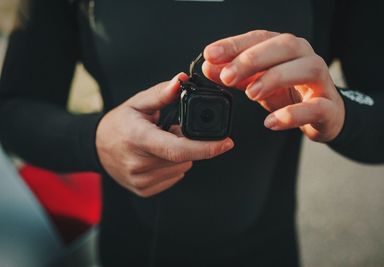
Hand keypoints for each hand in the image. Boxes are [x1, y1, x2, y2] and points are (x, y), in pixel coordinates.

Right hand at [96, 73, 233, 196]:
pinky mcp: (144, 190)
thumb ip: (161, 93)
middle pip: (184, 156)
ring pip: (182, 167)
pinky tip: (158, 156)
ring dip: (180, 155)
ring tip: (161, 143)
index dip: (206, 147)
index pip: (177, 148)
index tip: (227, 143)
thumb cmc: (118, 124)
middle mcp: (139, 163)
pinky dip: (173, 166)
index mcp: (137, 138)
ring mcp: (141, 180)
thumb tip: (182, 80)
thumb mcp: (137, 103)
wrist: (98, 149)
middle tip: (172, 130)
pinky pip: (175, 177)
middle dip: (188, 142)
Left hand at [203, 30, 344, 141]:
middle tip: (228, 76)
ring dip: (275, 79)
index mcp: (286, 49)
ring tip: (251, 93)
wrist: (324, 115)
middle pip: (284, 46)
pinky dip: (293, 114)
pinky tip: (271, 121)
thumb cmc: (290, 95)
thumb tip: (210, 67)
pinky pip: (316, 107)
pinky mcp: (329, 107)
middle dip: (252, 59)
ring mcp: (321, 82)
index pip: (260, 37)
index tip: (211, 54)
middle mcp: (305, 58)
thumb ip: (236, 76)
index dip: (234, 44)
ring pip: (306, 68)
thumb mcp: (258, 83)